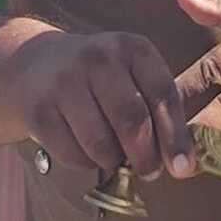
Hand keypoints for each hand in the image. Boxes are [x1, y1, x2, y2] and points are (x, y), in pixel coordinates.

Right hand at [9, 29, 194, 180]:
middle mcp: (100, 58)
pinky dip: (86, 163)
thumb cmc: (100, 77)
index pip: (163, 94)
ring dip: (113, 161)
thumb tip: (182, 161)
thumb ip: (158, 107)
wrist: (37, 64)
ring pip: (101, 143)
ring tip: (116, 158)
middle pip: (132, 120)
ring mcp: (66, 81)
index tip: (184, 167)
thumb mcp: (133, 73)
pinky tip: (88, 152)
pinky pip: (72, 153)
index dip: (176, 135)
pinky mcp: (39, 108)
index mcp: (133, 48)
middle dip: (146, 156)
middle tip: (149, 173)